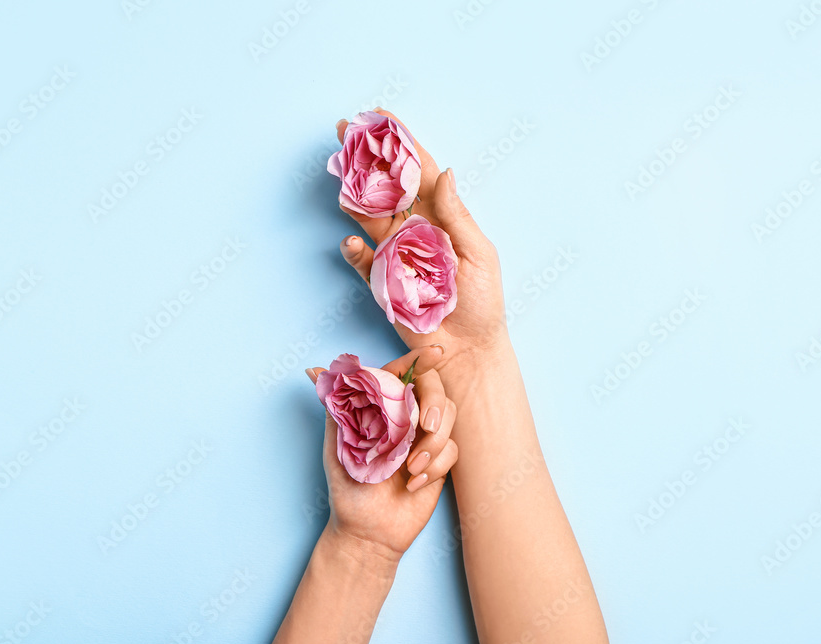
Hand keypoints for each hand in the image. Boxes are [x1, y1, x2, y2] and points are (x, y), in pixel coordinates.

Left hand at [307, 346, 457, 559]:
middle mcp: (405, 418)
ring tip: (410, 468)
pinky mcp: (440, 461)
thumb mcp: (336, 445)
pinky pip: (452, 450)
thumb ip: (334, 407)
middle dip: (435, 403)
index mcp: (381, 408)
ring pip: (448, 417)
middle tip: (424, 424)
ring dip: (432, 443)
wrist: (367, 531)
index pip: (402, 373)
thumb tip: (315, 371)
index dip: (419, 359)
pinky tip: (413, 483)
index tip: (435, 354)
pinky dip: (434, 466)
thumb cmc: (348, 488)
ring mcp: (425, 438)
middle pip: (435, 388)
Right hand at [334, 109, 508, 370]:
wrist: (468, 349)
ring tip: (339, 175)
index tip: (380, 116)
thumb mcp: (479, 254)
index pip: (419, 171)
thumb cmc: (482, 302)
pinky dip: (353, 249)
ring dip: (352, 193)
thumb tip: (443, 172)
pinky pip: (361, 258)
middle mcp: (415, 228)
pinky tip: (353, 242)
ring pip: (366, 214)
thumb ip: (457, 215)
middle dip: (365, 157)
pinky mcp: (380, 280)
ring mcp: (395, 252)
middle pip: (385, 185)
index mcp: (442, 216)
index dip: (401, 143)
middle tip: (343, 131)